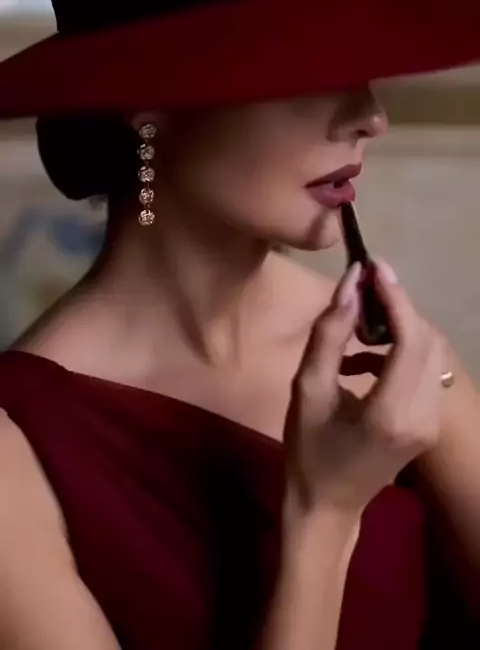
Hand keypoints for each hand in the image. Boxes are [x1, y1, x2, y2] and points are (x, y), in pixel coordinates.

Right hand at [284, 260, 442, 519]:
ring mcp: (432, 422)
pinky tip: (364, 357)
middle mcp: (424, 416)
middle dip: (398, 309)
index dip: (396, 297)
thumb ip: (329, 334)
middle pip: (427, 341)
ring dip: (400, 329)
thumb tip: (350, 285)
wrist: (327, 506)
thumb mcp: (306, 389)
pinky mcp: (431, 423)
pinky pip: (426, 372)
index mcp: (391, 412)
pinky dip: (401, 353)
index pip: (410, 339)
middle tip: (361, 291)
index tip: (373, 266)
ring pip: (431, 354)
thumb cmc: (308, 450)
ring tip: (358, 325)